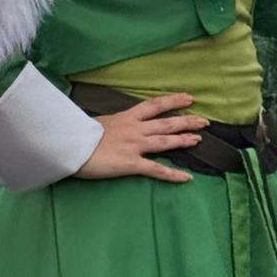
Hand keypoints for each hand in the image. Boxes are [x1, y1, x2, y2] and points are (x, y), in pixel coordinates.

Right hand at [77, 94, 206, 184]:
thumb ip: (113, 123)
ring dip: (183, 140)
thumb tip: (115, 125)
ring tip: (198, 140)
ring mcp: (135, 146)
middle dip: (187, 121)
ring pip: (166, 142)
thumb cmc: (81, 133)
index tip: (188, 98)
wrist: (72, 145)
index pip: (155, 105)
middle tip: (204, 121)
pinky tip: (186, 178)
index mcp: (127, 117)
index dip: (173, 101)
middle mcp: (136, 129)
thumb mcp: (100, 122)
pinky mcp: (132, 164)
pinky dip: (172, 174)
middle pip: (167, 123)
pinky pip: (156, 170)